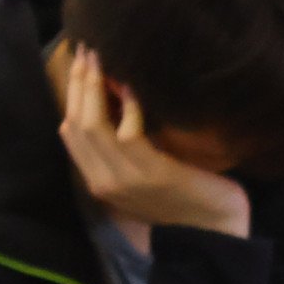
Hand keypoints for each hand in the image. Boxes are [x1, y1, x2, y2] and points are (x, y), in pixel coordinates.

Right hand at [56, 45, 246, 236]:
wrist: (212, 233)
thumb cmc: (185, 200)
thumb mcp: (144, 177)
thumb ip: (127, 152)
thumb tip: (122, 107)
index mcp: (98, 181)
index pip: (70, 133)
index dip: (70, 96)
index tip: (78, 65)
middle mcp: (103, 180)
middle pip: (75, 124)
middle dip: (78, 83)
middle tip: (86, 49)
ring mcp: (124, 178)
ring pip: (93, 125)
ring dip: (94, 87)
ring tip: (101, 58)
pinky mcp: (150, 172)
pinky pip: (128, 133)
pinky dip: (128, 106)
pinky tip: (133, 85)